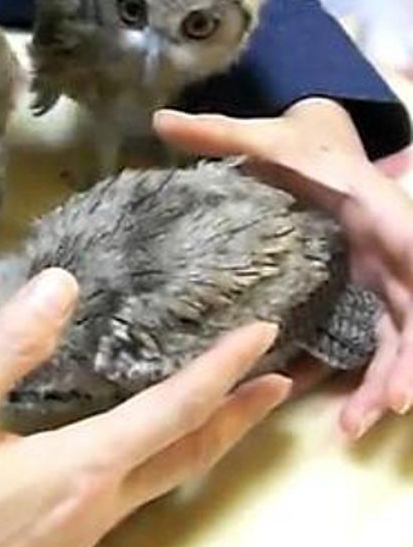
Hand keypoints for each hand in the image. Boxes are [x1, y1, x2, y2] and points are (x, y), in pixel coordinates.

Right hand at [0, 269, 288, 546]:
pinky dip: (158, 462)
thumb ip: (4, 346)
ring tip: (221, 410)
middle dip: (237, 418)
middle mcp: (96, 507)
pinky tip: (133, 452)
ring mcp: (79, 537)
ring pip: (161, 482)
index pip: (172, 411)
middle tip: (278, 383)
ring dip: (201, 441)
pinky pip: (128, 499)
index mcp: (79, 469)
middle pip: (187, 456)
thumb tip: (62, 284)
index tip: (262, 336)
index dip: (221, 371)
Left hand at [155, 97, 412, 438]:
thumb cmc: (301, 143)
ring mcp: (385, 273)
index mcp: (376, 209)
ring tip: (355, 428)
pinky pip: (376, 337)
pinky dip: (364, 371)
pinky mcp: (369, 290)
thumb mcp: (264, 135)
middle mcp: (392, 248)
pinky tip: (338, 409)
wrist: (325, 144)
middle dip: (404, 361)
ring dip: (386, 380)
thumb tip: (159, 118)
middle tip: (382, 409)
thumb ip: (218, 131)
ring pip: (400, 335)